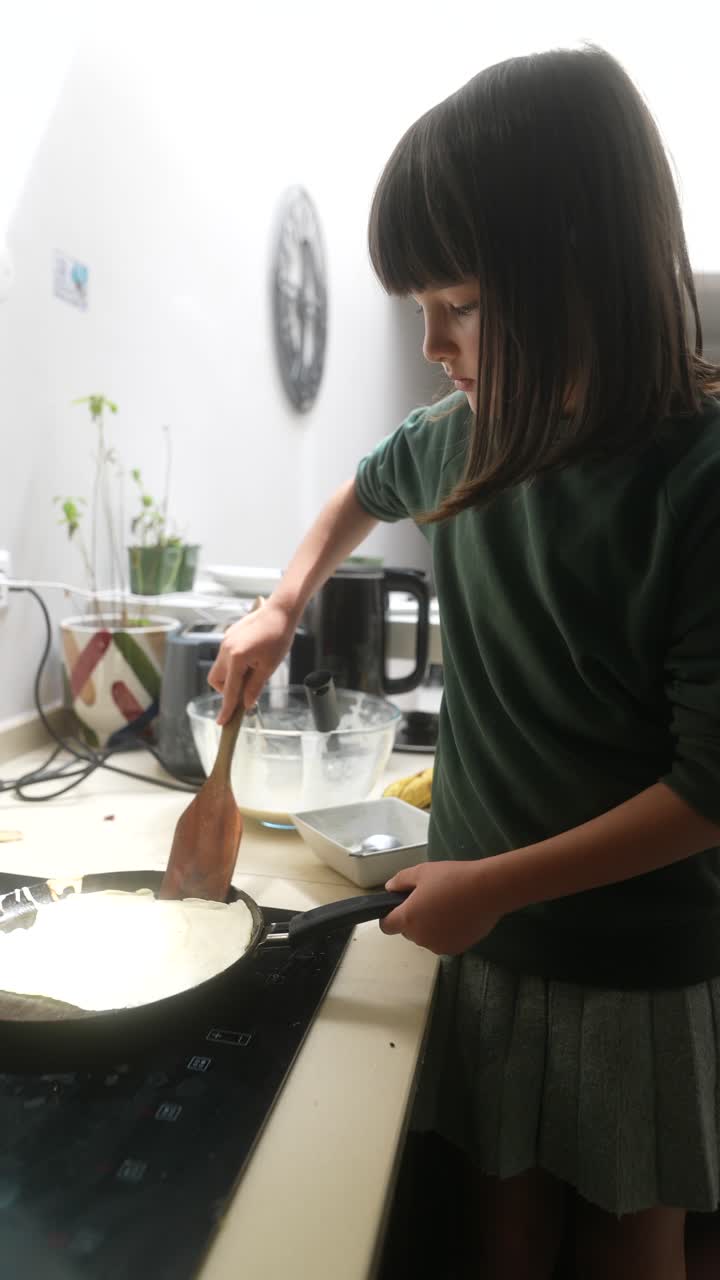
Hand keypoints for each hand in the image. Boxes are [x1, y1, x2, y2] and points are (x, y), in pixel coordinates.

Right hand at [207, 598, 296, 723]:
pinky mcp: (229, 636)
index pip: (229, 690)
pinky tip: (252, 660)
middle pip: (217, 680)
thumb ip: (254, 687)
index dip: (226, 708)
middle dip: (227, 690)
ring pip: (220, 668)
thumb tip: (246, 704)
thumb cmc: (278, 637)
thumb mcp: (269, 667)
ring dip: (231, 677)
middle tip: (246, 690)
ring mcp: (225, 642)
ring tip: (253, 672)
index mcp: (236, 658)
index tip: (222, 722)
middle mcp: (225, 650)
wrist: (280, 611)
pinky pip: (225, 657)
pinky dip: (234, 665)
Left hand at [380, 859, 502, 954]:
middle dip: (414, 919)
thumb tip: (390, 888)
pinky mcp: (456, 950)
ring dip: (430, 926)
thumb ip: (400, 881)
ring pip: (426, 937)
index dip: (389, 917)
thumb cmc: (452, 878)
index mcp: (408, 918)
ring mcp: (438, 946)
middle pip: (408, 931)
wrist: (487, 891)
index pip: (387, 926)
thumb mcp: (422, 871)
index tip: (399, 907)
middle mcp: (420, 937)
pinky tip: (459, 917)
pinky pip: (443, 941)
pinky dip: (446, 932)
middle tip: (430, 899)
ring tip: (448, 907)